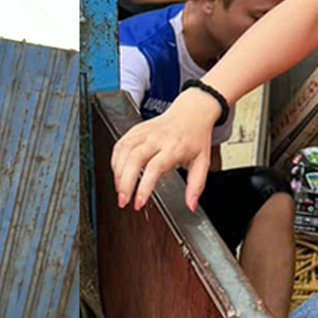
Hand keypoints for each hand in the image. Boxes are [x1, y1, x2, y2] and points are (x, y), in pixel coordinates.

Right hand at [110, 96, 219, 210]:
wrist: (192, 111)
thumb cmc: (196, 137)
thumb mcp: (202, 162)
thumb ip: (196, 186)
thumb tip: (191, 206)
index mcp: (174, 147)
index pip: (154, 168)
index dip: (143, 187)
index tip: (138, 203)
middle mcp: (157, 139)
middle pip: (134, 159)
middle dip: (124, 183)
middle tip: (123, 201)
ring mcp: (145, 132)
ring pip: (124, 151)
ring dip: (117, 173)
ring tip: (120, 190)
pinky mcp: (136, 129)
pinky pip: (120, 144)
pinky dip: (115, 160)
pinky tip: (117, 173)